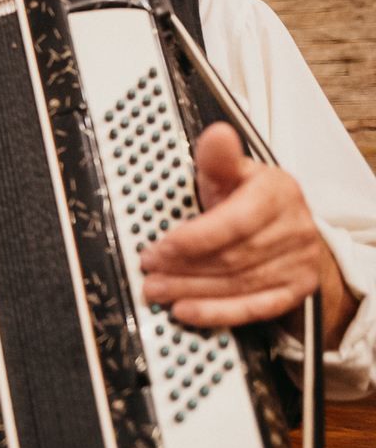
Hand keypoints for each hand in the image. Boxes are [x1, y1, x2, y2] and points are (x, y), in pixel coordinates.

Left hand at [139, 123, 342, 336]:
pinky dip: (216, 312)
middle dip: (184, 266)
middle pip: (233, 256)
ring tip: (157, 290)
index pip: (236, 221)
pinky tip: (187, 311)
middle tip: (149, 269)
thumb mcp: (230, 172)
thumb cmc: (250, 197)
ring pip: (238, 283)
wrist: (286, 227)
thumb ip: (218, 159)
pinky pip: (253, 308)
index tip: (162, 246)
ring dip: (192, 290)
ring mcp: (299, 261)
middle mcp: (294, 227)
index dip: (196, 238)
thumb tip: (217, 135)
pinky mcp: (295, 290)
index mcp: (277, 192)